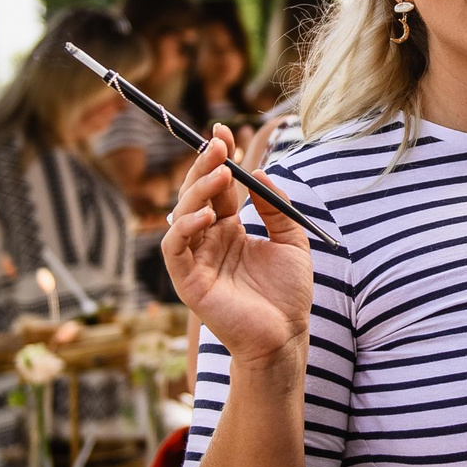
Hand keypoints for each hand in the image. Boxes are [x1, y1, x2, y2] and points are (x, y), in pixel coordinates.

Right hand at [162, 124, 314, 372]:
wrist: (286, 335)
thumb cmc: (288, 294)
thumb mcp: (292, 240)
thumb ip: (278, 207)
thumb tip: (260, 173)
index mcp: (230, 230)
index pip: (218, 187)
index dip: (218, 159)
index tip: (224, 131)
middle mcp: (209, 241)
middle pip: (196, 194)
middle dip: (205, 165)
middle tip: (219, 143)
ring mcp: (196, 259)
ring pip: (181, 214)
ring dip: (197, 189)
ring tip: (219, 172)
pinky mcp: (187, 280)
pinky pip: (174, 248)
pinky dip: (184, 226)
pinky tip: (206, 214)